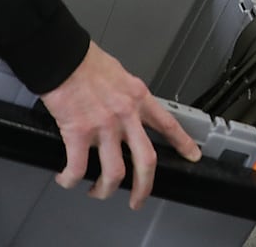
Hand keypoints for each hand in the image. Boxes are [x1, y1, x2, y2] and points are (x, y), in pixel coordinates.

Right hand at [40, 42, 201, 209]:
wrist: (62, 55)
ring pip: (114, 173)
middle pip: (146, 161)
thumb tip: (124, 109)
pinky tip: (66, 180)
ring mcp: (103, 126)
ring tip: (97, 192)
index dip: (183, 143)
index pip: (168, 124)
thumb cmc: (85, 61)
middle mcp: (125, 115)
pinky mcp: (78, 133)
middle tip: (138, 200)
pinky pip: (78, 168)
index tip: (193, 156)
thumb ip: (126, 96)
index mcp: (137, 98)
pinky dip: (70, 179)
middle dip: (144, 187)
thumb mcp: (119, 74)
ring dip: (105, 190)